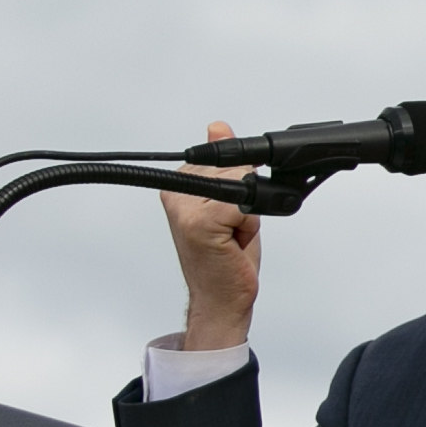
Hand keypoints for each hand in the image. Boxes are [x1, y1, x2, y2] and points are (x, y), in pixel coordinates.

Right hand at [163, 121, 260, 350]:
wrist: (221, 299)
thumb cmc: (225, 257)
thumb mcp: (231, 202)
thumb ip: (225, 163)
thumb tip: (218, 126)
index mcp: (180, 183)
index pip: (228, 158)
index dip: (242, 185)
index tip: (231, 215)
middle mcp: (176, 192)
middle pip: (238, 169)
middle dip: (248, 201)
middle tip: (232, 231)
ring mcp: (185, 208)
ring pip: (243, 184)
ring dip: (249, 215)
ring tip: (232, 237)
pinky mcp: (199, 223)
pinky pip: (244, 205)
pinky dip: (248, 226)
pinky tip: (232, 243)